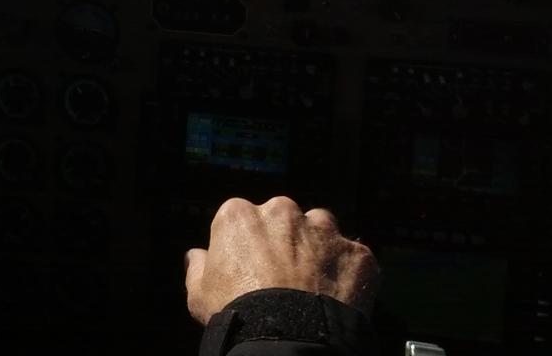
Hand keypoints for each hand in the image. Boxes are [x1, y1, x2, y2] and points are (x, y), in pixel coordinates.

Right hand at [184, 196, 379, 323]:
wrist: (288, 340)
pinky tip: (339, 297)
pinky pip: (354, 258)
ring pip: (322, 229)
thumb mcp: (199, 293)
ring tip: (314, 283)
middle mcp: (282, 211)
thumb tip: (195, 255)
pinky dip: (349, 273)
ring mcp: (323, 230)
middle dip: (285, 239)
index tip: (250, 267)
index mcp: (239, 214)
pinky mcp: (356, 253)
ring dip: (319, 248)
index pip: (242, 218)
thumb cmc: (237, 313)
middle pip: (284, 218)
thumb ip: (198, 267)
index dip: (247, 244)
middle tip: (284, 275)